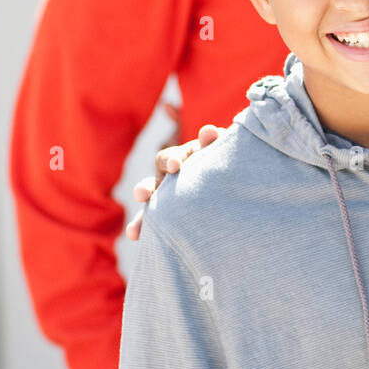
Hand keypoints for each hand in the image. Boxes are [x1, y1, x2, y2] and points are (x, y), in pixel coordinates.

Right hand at [124, 124, 223, 240]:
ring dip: (142, 218)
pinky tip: (136, 237)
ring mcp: (168, 198)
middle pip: (151, 183)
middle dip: (146, 188)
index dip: (171, 160)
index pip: (169, 158)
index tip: (176, 167)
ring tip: (134, 231)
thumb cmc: (225, 161)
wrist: (235, 186)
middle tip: (142, 195)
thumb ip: (212, 142)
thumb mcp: (219, 151)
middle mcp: (169, 178)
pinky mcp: (169, 218)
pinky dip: (144, 230)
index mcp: (182, 159)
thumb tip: (209, 130)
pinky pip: (155, 226)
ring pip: (151, 207)